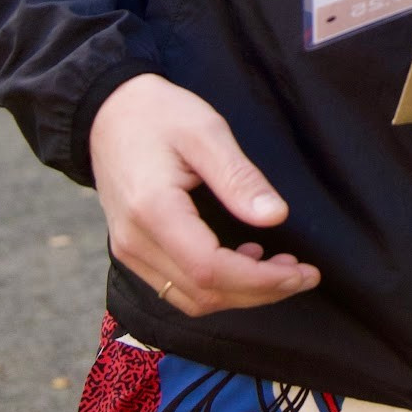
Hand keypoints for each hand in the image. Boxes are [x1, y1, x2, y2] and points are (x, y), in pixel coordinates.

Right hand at [89, 73, 320, 317]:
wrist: (108, 112)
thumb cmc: (158, 114)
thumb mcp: (206, 131)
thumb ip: (239, 177)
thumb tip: (276, 217)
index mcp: (153, 211)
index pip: (210, 270)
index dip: (261, 281)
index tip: (303, 272)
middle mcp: (135, 242)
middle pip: (203, 293)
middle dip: (260, 292)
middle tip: (304, 274)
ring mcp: (129, 251)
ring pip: (190, 299)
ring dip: (240, 294)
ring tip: (281, 269)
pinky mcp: (132, 250)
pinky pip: (176, 287)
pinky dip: (215, 286)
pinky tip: (245, 260)